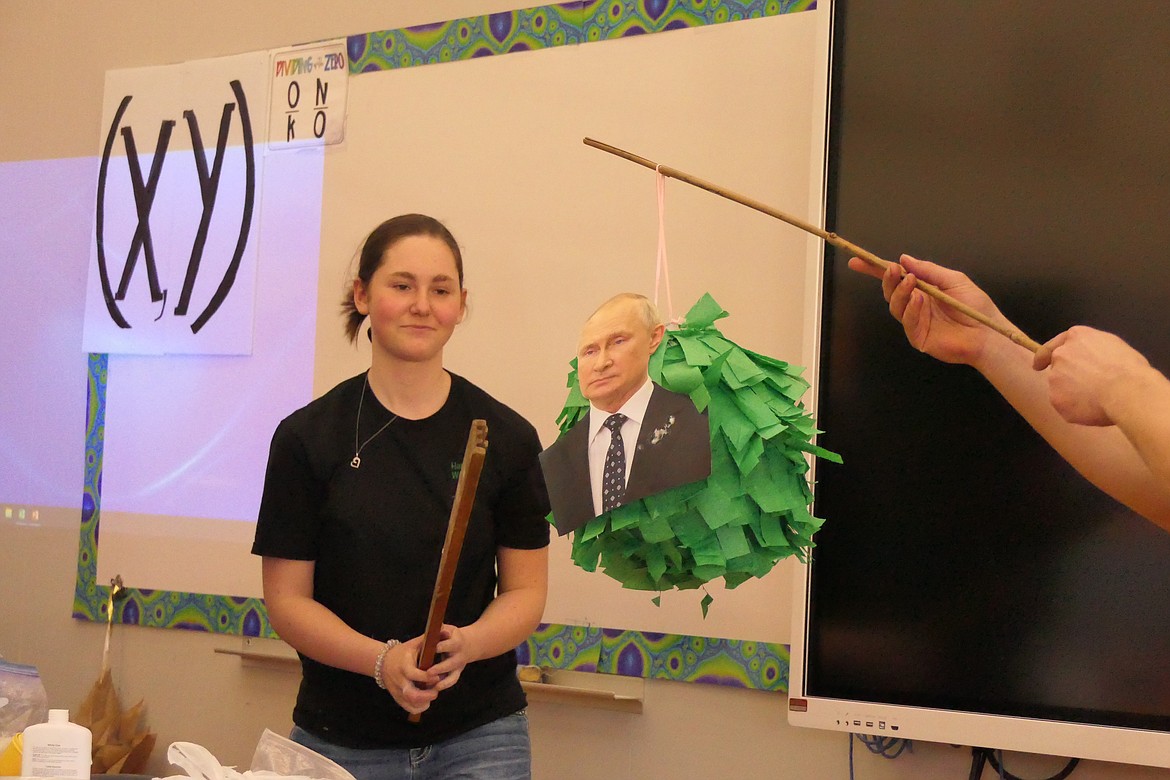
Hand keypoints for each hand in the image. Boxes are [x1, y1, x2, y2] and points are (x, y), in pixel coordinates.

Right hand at [378, 635, 440, 714]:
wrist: (382, 661)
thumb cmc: (402, 651)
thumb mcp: (413, 644)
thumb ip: (428, 640)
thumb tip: (443, 629)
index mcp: (404, 665)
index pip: (414, 674)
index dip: (427, 678)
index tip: (437, 677)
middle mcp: (399, 679)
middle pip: (411, 693)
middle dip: (426, 695)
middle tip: (436, 691)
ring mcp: (396, 690)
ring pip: (409, 702)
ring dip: (423, 702)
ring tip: (432, 695)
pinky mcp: (396, 696)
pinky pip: (407, 707)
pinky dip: (417, 708)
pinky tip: (426, 703)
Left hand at [424, 623, 476, 692]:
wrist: (469, 644)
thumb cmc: (452, 636)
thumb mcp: (449, 629)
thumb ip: (442, 630)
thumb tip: (437, 628)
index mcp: (457, 643)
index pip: (450, 645)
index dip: (442, 647)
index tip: (434, 649)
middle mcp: (459, 656)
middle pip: (451, 664)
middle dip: (440, 668)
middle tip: (429, 672)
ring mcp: (459, 666)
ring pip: (452, 676)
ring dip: (443, 681)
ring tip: (432, 686)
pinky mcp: (457, 673)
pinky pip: (452, 681)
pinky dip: (444, 685)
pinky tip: (435, 688)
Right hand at [847, 254, 1007, 365]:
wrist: (988, 333)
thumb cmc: (975, 307)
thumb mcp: (953, 280)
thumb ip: (929, 270)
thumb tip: (904, 259)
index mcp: (923, 290)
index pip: (895, 279)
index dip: (876, 271)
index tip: (858, 262)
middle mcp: (915, 306)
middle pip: (890, 292)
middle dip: (887, 279)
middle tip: (892, 269)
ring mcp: (915, 322)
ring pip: (895, 306)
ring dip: (900, 292)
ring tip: (911, 282)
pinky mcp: (918, 337)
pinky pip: (907, 322)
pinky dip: (911, 309)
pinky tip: (920, 300)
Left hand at [1033, 326, 1150, 425]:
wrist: (1127, 390)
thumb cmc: (1129, 369)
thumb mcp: (1113, 345)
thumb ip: (1093, 350)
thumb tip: (1090, 360)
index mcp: (1076, 337)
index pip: (1055, 345)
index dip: (1045, 356)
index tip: (1038, 365)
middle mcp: (1060, 355)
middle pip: (1057, 368)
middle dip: (1068, 377)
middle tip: (1089, 388)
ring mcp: (1055, 377)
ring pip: (1060, 388)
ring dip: (1072, 394)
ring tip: (1098, 399)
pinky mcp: (1056, 399)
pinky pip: (1065, 406)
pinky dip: (1075, 410)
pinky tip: (1093, 409)